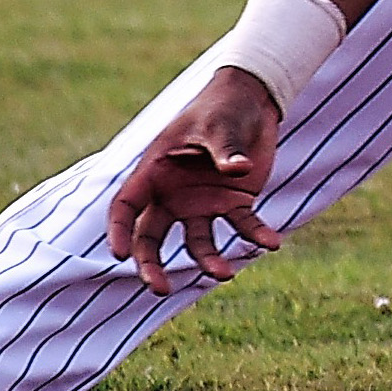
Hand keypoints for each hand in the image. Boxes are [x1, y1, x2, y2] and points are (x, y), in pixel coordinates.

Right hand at [107, 67, 283, 295]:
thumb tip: (239, 170)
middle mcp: (173, 194)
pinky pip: (243, 226)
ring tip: (225, 274)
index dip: (119, 229)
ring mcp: (203, 202)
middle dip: (151, 265)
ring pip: (197, 243)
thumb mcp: (218, 123)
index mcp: (155, 171)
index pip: (125, 206)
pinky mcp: (234, 203)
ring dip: (209, 261)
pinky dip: (257, 235)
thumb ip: (224, 148)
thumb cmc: (222, 107)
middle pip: (151, 237)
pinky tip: (272, 243)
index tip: (119, 254)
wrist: (252, 102)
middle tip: (160, 288)